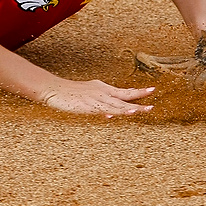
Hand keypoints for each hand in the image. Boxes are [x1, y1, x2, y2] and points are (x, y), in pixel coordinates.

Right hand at [38, 79, 154, 116]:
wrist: (52, 89)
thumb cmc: (68, 94)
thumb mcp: (87, 99)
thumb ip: (100, 107)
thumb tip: (111, 116)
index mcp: (102, 89)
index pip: (124, 91)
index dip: (138, 91)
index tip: (151, 90)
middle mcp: (102, 92)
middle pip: (124, 96)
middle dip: (139, 98)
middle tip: (153, 100)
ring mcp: (96, 98)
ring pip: (117, 105)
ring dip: (132, 108)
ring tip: (145, 109)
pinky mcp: (89, 105)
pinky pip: (105, 109)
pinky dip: (117, 111)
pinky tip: (125, 113)